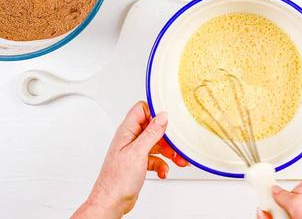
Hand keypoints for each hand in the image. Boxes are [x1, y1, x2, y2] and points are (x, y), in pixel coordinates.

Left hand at [72, 101, 187, 218]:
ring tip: (178, 160)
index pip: (142, 109)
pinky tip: (163, 172)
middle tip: (177, 145)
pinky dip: (162, 164)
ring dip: (169, 153)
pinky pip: (156, 158)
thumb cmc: (116, 180)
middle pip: (154, 128)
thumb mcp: (137, 152)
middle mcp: (131, 139)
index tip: (170, 120)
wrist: (111, 203)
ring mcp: (135, 151)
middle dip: (168, 137)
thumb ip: (151, 133)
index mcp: (127, 131)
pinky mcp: (139, 162)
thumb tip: (162, 116)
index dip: (156, 112)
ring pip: (157, 144)